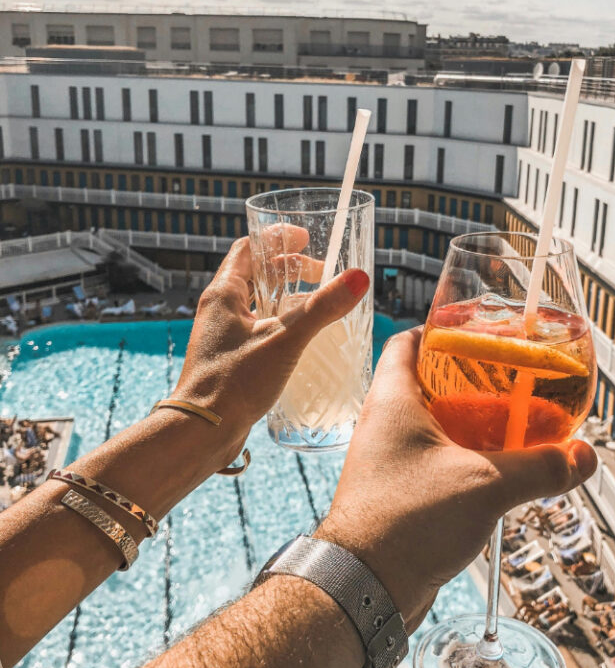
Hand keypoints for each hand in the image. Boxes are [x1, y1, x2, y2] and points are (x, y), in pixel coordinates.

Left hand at [173, 236, 368, 447]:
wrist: (202, 431)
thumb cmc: (235, 382)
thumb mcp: (286, 339)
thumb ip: (323, 308)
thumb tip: (358, 277)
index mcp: (223, 294)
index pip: (249, 248)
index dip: (277, 238)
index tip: (305, 236)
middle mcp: (218, 310)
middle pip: (255, 274)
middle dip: (290, 268)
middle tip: (322, 273)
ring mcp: (221, 335)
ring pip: (257, 303)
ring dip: (287, 297)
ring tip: (317, 303)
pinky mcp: (228, 359)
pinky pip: (257, 328)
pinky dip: (280, 323)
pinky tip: (300, 340)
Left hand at [316, 328, 596, 630]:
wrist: (365, 588)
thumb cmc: (406, 523)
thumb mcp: (485, 485)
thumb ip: (539, 466)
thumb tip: (583, 456)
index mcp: (393, 400)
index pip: (409, 342)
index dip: (441, 330)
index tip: (479, 330)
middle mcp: (387, 424)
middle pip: (430, 383)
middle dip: (473, 380)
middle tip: (513, 380)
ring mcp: (391, 461)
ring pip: (437, 427)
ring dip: (474, 424)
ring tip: (517, 425)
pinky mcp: (400, 494)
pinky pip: (438, 463)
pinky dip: (468, 460)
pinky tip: (500, 473)